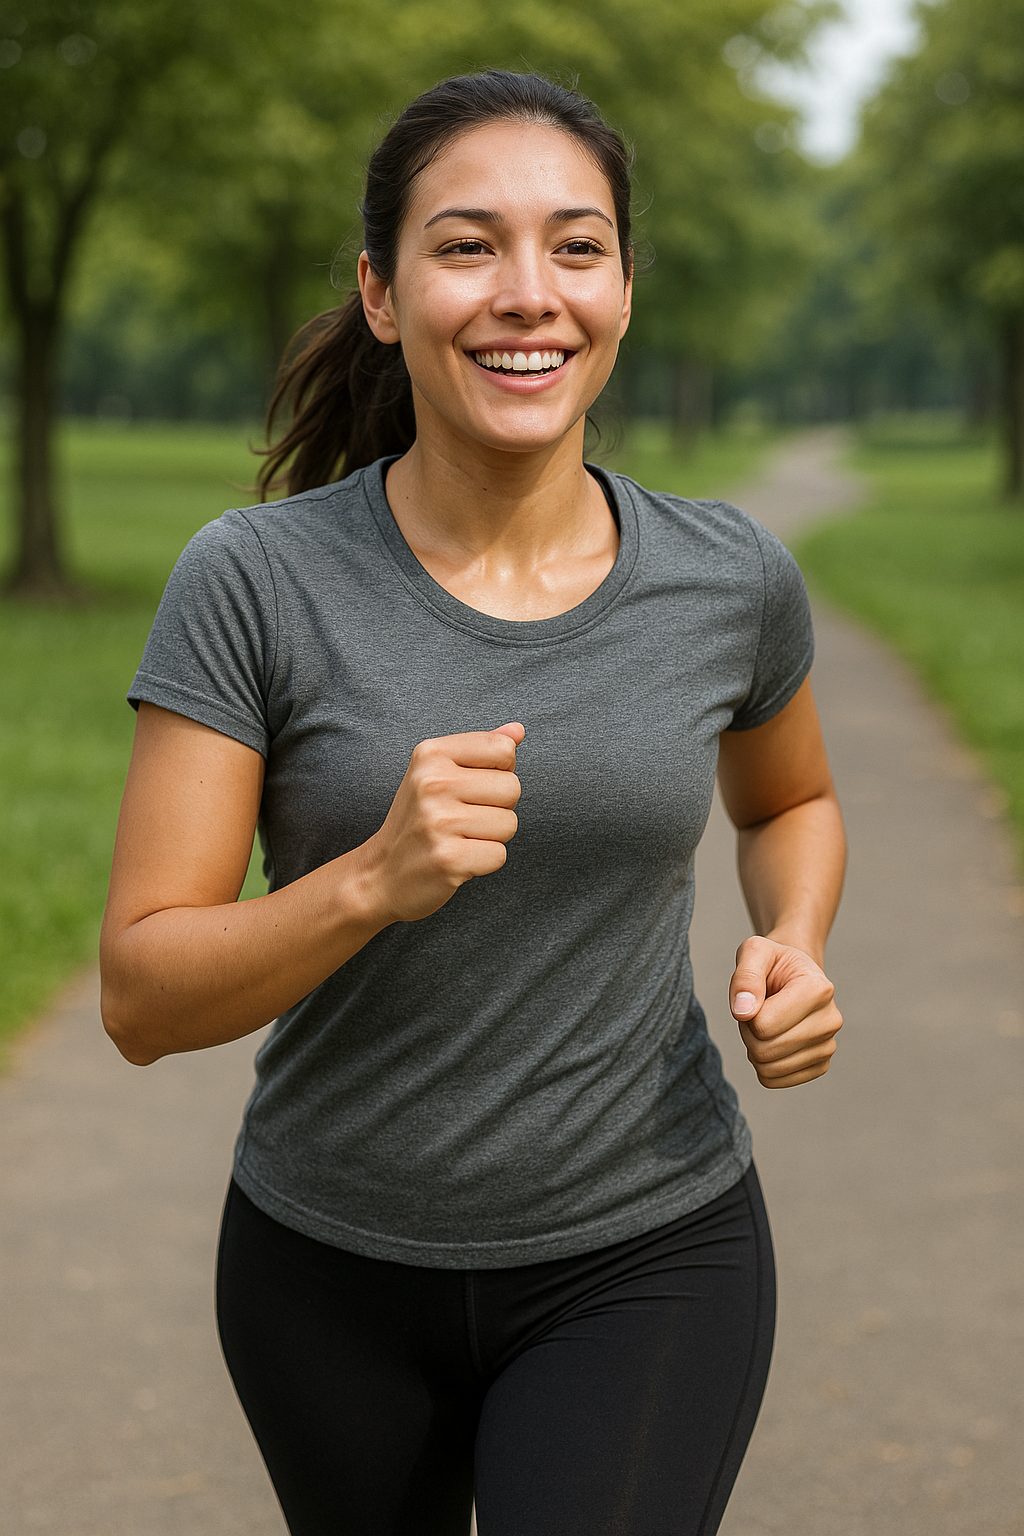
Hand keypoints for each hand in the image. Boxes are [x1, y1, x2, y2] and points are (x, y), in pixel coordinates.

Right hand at [360, 723, 523, 923]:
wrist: (381, 874)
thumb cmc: (417, 820)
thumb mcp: (438, 773)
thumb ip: (480, 749)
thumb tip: (518, 730)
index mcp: (430, 754)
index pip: (503, 749)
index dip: (499, 772)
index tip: (472, 787)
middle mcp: (432, 783)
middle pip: (512, 787)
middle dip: (498, 807)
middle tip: (465, 819)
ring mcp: (438, 821)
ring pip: (509, 823)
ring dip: (491, 837)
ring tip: (460, 838)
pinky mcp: (449, 858)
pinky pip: (499, 855)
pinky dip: (484, 861)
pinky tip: (458, 859)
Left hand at [730, 935, 841, 1088]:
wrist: (793, 976)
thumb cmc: (773, 963)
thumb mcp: (754, 952)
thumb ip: (745, 977)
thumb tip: (743, 1012)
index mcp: (819, 989)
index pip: (763, 1025)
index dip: (745, 1012)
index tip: (755, 994)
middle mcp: (831, 1021)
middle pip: (765, 1050)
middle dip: (748, 1032)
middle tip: (755, 1010)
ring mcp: (828, 1046)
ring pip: (768, 1069)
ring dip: (753, 1048)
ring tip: (764, 1023)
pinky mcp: (820, 1065)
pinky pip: (774, 1080)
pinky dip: (762, 1065)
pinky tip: (772, 1040)